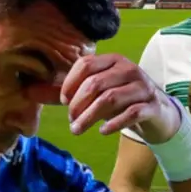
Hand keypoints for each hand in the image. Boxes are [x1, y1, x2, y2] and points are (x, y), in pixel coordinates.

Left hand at [62, 53, 180, 143]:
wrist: (157, 113)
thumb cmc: (122, 100)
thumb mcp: (97, 93)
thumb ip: (69, 93)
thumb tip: (33, 92)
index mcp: (113, 60)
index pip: (86, 64)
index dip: (70, 83)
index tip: (64, 101)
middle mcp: (129, 69)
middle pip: (96, 83)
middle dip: (78, 104)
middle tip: (71, 120)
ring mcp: (143, 87)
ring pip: (111, 98)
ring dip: (90, 116)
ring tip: (78, 130)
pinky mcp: (152, 106)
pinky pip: (131, 113)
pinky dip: (113, 123)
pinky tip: (103, 131)